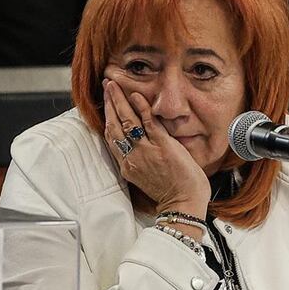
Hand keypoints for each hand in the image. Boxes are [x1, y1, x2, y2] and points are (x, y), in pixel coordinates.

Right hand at [102, 79, 209, 220]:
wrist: (183, 204)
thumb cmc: (170, 193)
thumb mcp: (146, 177)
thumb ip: (139, 160)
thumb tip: (138, 145)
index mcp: (127, 166)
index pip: (111, 136)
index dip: (107, 116)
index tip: (105, 102)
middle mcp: (132, 157)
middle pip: (115, 125)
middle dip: (109, 103)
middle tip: (107, 85)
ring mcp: (147, 151)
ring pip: (128, 120)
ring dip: (120, 100)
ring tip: (114, 85)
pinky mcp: (163, 146)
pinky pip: (149, 122)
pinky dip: (141, 107)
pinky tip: (136, 95)